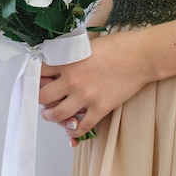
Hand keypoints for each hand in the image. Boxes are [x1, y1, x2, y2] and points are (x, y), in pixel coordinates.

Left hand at [38, 31, 152, 142]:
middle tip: (41, 100)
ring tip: (50, 115)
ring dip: (50, 116)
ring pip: (57, 114)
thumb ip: (70, 55)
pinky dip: (74, 131)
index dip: (35, 76)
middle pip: (42, 96)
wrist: (140, 56)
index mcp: (67, 62)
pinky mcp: (100, 108)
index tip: (36, 79)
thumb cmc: (117, 46)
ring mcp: (85, 96)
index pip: (39, 72)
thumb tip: (58, 60)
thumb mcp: (85, 44)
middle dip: (39, 99)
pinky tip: (72, 129)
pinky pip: (82, 126)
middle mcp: (72, 80)